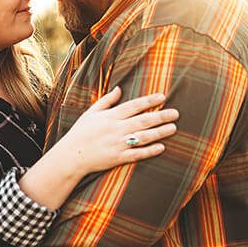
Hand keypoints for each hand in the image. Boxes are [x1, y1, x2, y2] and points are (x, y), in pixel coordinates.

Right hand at [48, 87, 177, 174]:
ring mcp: (117, 144)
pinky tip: (162, 147)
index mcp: (110, 116)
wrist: (71, 155)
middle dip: (161, 116)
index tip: (163, 97)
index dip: (149, 101)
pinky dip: (149, 151)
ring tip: (173, 128)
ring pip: (143, 137)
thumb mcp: (91, 113)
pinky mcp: (117, 158)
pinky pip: (136, 154)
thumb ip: (107, 100)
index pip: (133, 106)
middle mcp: (115, 129)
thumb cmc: (81, 132)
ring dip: (159, 132)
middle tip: (176, 113)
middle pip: (142, 121)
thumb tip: (119, 88)